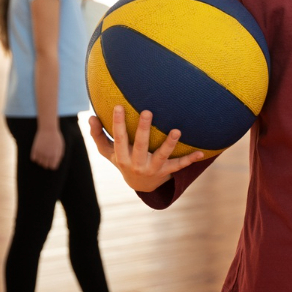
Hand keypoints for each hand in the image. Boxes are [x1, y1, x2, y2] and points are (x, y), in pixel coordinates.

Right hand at [31, 124, 64, 168]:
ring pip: (39, 163)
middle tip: (48, 156)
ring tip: (43, 153)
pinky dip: (35, 157)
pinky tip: (38, 152)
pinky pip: (33, 159)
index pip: (52, 167)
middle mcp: (47, 155)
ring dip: (41, 160)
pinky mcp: (34, 149)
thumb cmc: (56, 138)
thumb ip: (59, 157)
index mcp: (55, 155)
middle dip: (47, 162)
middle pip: (45, 166)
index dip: (53, 164)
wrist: (48, 129)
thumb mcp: (61, 147)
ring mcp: (40, 153)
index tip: (52, 160)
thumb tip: (55, 164)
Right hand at [88, 106, 203, 192]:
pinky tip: (201, 153)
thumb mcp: (108, 152)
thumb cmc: (122, 160)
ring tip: (176, 130)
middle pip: (140, 146)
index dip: (118, 123)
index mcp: (122, 157)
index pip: (119, 138)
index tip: (119, 106)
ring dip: (169, 144)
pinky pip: (179, 166)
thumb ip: (98, 135)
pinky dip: (190, 160)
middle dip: (143, 130)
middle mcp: (137, 164)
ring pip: (162, 156)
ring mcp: (153, 169)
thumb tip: (90, 116)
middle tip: (147, 111)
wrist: (140, 185)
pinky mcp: (166, 172)